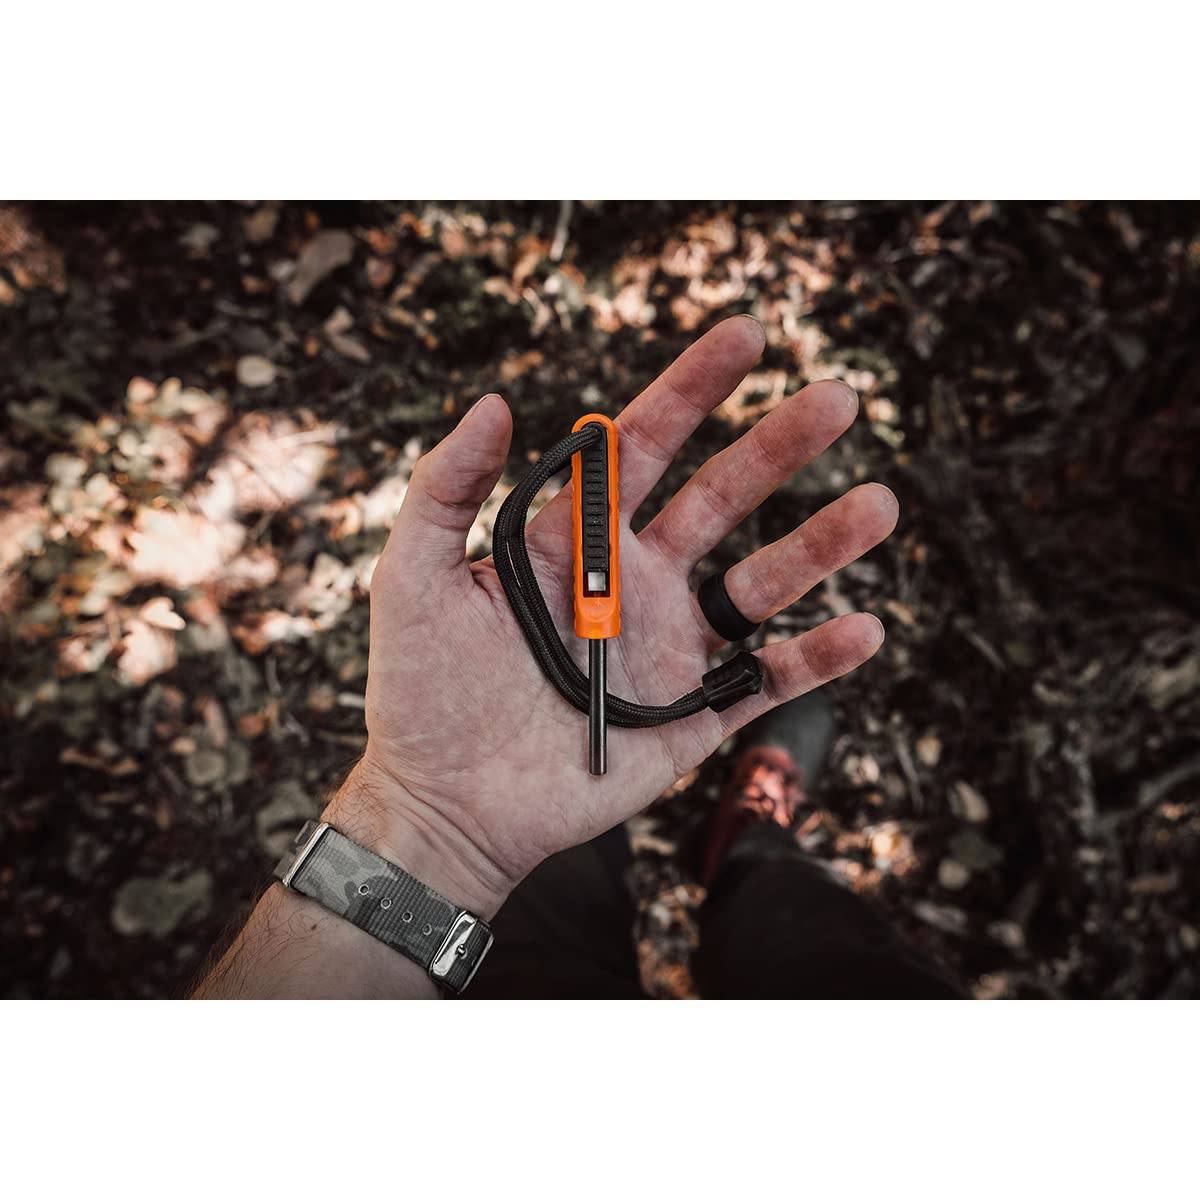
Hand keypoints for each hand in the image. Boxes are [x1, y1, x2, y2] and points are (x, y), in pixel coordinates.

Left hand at [326, 316, 897, 917]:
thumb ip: (445, 488)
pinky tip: (865, 626)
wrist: (446, 805)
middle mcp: (633, 585)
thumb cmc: (420, 693)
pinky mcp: (691, 717)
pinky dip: (818, 657)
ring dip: (820, 545)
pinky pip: (768, 682)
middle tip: (837, 397)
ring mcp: (668, 649)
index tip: (747, 335)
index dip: (692, 390)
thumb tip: (494, 402)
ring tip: (879, 504)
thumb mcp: (414, 578)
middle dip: (777, 448)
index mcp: (575, 543)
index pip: (644, 449)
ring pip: (761, 584)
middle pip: (721, 501)